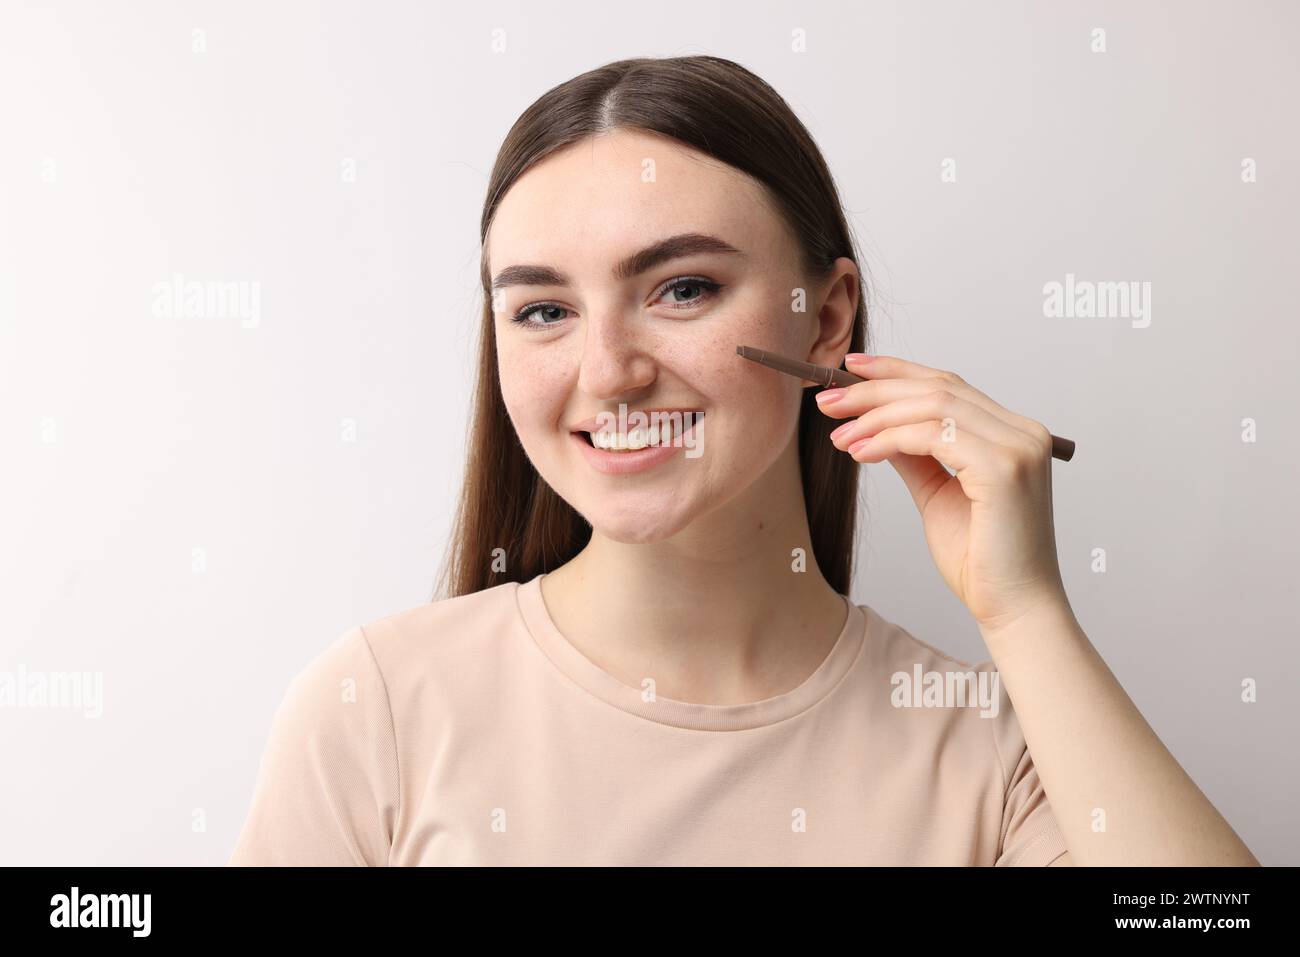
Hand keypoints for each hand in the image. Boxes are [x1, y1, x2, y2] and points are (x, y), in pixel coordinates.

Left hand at [816, 353, 1069, 633]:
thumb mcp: (937, 495)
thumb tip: (879, 428)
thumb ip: (916, 456)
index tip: (849, 368)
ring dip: (875, 416)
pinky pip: (934, 436)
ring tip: (839, 436)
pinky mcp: (1004, 468)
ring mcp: (1018, 447)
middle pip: (937, 388)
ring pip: (933, 406)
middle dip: (875, 391)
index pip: (948, 384)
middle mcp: (1022, 432)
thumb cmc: (981, 561)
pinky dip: (890, 439)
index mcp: (1012, 433)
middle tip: (827, 402)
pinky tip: (860, 453)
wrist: (1013, 608)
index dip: (896, 370)